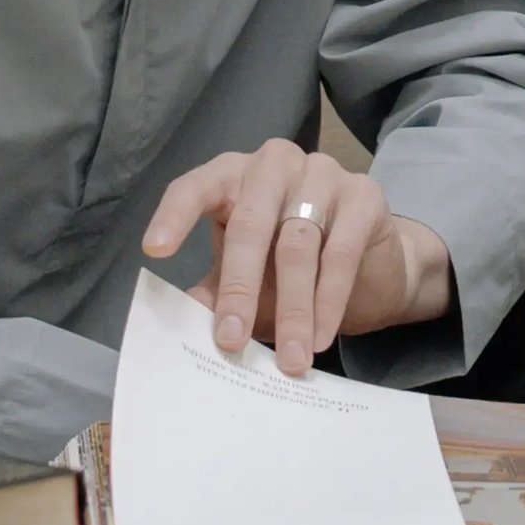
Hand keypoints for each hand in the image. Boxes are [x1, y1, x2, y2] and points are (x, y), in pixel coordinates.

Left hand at [139, 140, 452, 372]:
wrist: (369, 266)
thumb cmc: (291, 268)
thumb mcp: (245, 278)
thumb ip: (215, 292)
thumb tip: (179, 326)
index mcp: (234, 176)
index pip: (196, 187)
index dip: (175, 216)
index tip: (154, 251)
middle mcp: (276, 164)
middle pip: (251, 223)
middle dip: (240, 289)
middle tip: (231, 341)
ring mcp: (323, 174)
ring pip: (298, 244)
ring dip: (293, 308)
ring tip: (289, 359)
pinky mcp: (364, 195)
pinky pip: (342, 252)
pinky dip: (329, 301)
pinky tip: (320, 336)